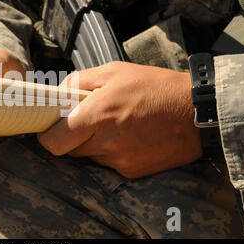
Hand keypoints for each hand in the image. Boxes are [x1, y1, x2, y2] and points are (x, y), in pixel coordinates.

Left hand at [37, 61, 201, 178]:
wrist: (196, 112)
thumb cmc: (154, 87)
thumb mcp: (114, 71)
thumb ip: (78, 81)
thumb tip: (56, 93)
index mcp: (98, 114)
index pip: (53, 141)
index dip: (47, 135)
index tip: (50, 128)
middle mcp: (106, 141)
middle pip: (69, 150)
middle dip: (71, 137)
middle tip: (86, 121)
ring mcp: (120, 160)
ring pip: (89, 156)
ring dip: (94, 143)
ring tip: (115, 125)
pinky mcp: (132, 171)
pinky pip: (109, 164)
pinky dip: (112, 152)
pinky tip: (129, 137)